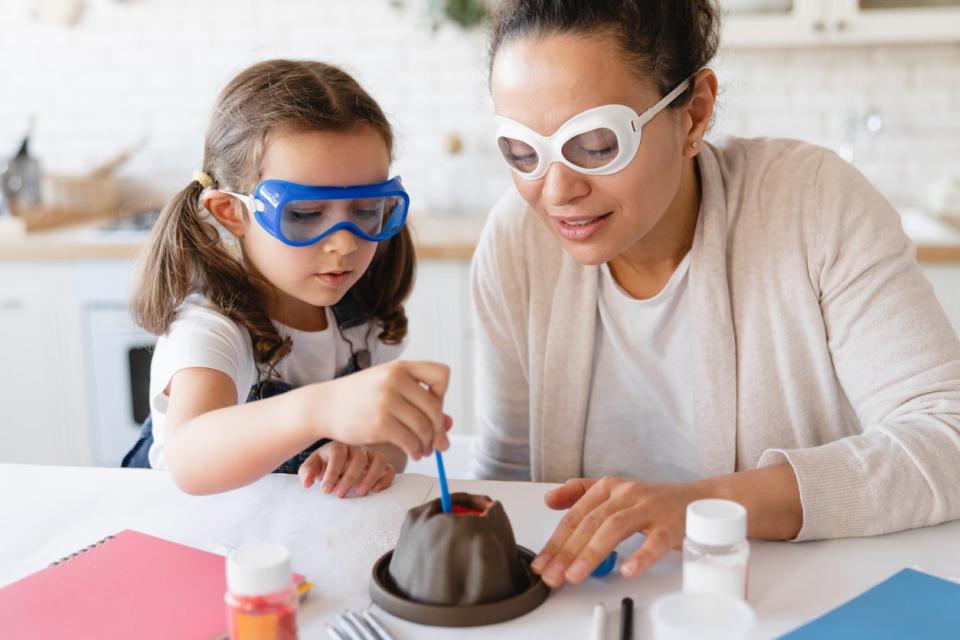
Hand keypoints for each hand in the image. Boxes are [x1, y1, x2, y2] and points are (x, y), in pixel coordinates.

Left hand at [297, 442, 395, 497]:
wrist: (337, 465)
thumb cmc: (324, 466)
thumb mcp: (312, 467)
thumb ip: (307, 473)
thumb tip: (307, 483)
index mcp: (338, 446)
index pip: (337, 453)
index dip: (332, 472)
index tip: (326, 490)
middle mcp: (357, 448)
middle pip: (359, 458)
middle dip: (349, 478)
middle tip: (339, 495)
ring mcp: (371, 455)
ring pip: (379, 460)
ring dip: (370, 477)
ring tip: (359, 493)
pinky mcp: (382, 466)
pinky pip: (390, 469)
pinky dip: (385, 479)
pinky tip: (375, 491)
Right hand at [301, 360, 451, 459]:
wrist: (325, 405)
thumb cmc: (360, 398)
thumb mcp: (388, 388)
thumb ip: (417, 401)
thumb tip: (449, 425)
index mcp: (401, 367)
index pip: (442, 374)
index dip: (442, 394)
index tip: (432, 406)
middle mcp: (396, 380)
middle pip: (435, 408)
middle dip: (438, 429)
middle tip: (437, 442)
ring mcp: (387, 400)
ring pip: (424, 427)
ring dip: (428, 444)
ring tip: (424, 449)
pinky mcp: (380, 422)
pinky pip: (410, 440)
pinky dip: (416, 450)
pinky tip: (414, 453)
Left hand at [531, 476, 705, 587]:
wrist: (700, 499)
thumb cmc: (653, 502)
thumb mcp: (615, 493)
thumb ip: (580, 494)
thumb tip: (549, 499)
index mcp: (609, 488)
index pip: (575, 516)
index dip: (556, 541)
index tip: (541, 564)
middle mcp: (626, 494)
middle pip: (590, 523)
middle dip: (567, 552)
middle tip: (552, 576)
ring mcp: (649, 507)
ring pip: (614, 528)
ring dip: (592, 554)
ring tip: (575, 575)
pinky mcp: (671, 523)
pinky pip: (655, 540)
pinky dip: (641, 555)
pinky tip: (628, 570)